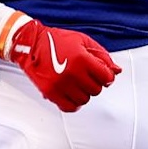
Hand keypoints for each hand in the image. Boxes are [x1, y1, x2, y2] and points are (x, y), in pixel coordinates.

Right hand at [4, 16, 120, 111]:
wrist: (31, 44)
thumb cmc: (56, 40)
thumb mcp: (83, 41)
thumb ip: (102, 56)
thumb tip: (117, 70)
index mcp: (82, 59)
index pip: (106, 78)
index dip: (107, 77)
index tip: (102, 75)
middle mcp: (72, 73)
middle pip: (96, 90)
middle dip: (94, 84)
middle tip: (86, 77)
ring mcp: (60, 84)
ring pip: (84, 99)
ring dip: (83, 93)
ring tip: (76, 83)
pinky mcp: (50, 92)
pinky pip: (70, 107)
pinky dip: (74, 104)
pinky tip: (72, 94)